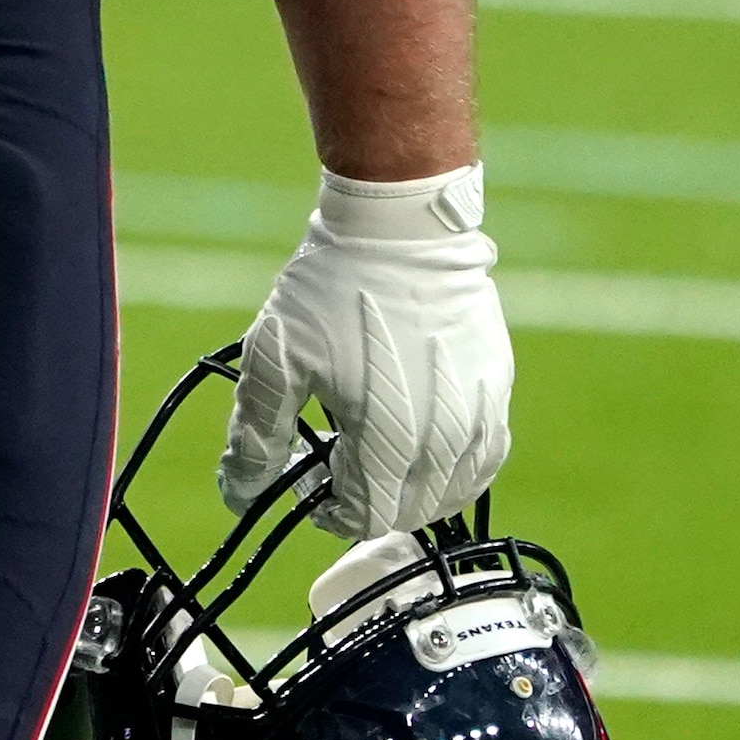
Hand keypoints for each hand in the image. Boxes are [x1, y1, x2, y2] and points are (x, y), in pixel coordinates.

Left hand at [221, 165, 512, 538]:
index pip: (365, 517)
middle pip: (409, 511)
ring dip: (413, 488)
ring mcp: (482, 412)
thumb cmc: (332, 287)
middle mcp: (447, 438)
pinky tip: (426, 441)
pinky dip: (455, 466)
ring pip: (453, 491)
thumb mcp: (275, 359)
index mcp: (389, 439)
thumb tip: (239, 493)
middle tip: (338, 462)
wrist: (401, 223)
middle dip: (368, 499)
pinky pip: (487, 455)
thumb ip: (255, 434)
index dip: (330, 510)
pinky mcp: (499, 385)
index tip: (311, 477)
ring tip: (380, 451)